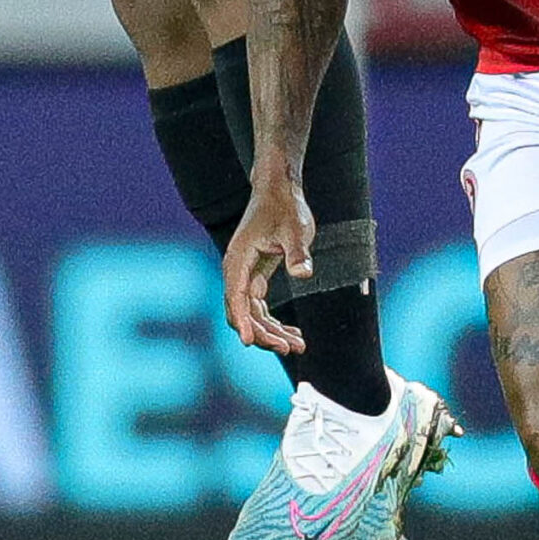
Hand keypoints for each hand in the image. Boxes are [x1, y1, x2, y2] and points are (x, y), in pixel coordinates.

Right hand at [222, 173, 316, 356]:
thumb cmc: (285, 207)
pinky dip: (274, 323)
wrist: (279, 191)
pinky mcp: (255, 277)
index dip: (242, 321)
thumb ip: (297, 252)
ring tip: (298, 346)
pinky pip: (259, 309)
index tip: (249, 342)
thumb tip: (303, 273)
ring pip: (251, 315)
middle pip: (241, 312)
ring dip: (271, 333)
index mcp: (238, 259)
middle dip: (263, 334)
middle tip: (290, 348)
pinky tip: (294, 334)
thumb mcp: (295, 229)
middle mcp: (236, 270)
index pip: (235, 297)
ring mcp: (244, 275)